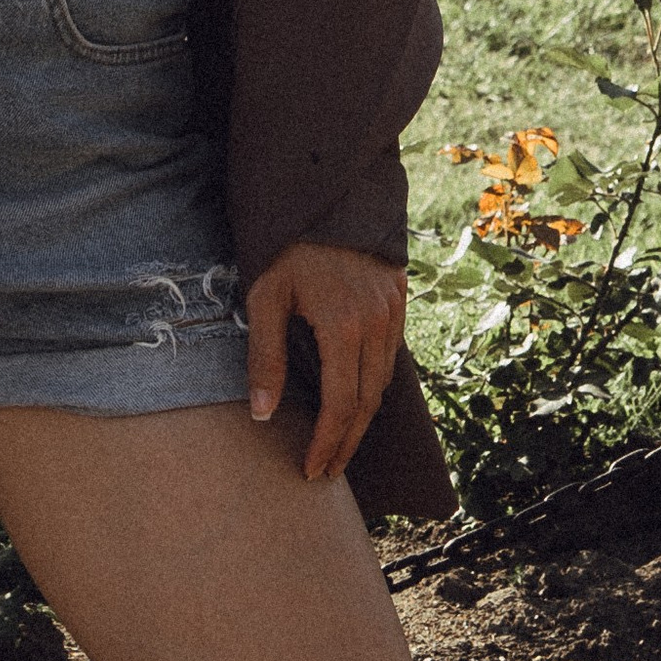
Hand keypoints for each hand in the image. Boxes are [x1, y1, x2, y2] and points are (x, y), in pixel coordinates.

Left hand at [244, 240, 408, 482]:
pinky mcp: (398, 295)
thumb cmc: (287, 244)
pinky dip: (374, 382)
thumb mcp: (266, 296)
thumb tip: (261, 415)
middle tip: (327, 470)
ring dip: (362, 416)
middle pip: (367, 401)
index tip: (312, 470)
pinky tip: (356, 394)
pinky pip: (392, 352)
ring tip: (338, 442)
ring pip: (383, 379)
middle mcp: (376, 321)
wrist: (324, 190)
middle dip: (347, 442)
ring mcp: (392, 307)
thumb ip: (264, 356)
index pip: (342, 405)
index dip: (328, 443)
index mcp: (343, 325)